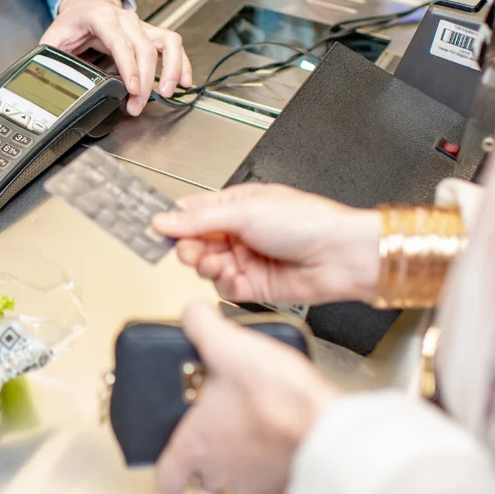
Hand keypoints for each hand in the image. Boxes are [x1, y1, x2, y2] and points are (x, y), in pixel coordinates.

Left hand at [40, 0, 191, 115]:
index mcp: (100, 16)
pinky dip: (181, 62)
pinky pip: (172, 44)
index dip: (129, 67)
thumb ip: (51, 59)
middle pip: (145, 48)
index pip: (120, 42)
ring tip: (168, 92)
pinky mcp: (150, 33)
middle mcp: (125, 18)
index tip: (132, 89)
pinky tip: (183, 81)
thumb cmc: (70, 23)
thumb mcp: (53, 39)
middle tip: (138, 105)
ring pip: (167, 42)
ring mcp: (140, 25)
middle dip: (145, 81)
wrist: (84, 5)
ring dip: (171, 68)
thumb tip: (50, 80)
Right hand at [151, 184, 380, 305]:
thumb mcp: (245, 212)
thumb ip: (199, 220)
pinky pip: (224, 288)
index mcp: (236, 206)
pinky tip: (232, 276)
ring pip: (206, 267)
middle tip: (187, 250)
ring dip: (206, 266)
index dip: (173, 222)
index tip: (153, 228)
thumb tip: (164, 220)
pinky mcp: (253, 286)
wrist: (341, 255)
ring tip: (214, 262)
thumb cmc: (308, 221)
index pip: (192, 213)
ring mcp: (245, 259)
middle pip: (194, 242)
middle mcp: (238, 232)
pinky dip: (223, 283)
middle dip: (187, 247)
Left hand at [156, 302, 338, 493]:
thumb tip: (192, 314)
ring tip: (242, 422)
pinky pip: (266, 474)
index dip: (165, 465)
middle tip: (207, 428)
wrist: (327, 429)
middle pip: (199, 479)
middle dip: (201, 457)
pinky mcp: (282, 481)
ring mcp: (254, 481)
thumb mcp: (229, 346)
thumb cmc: (277, 400)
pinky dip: (265, 455)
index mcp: (197, 446)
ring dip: (234, 454)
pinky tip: (273, 427)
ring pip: (233, 477)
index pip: (166, 479)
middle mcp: (222, 471)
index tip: (167, 449)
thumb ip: (201, 325)